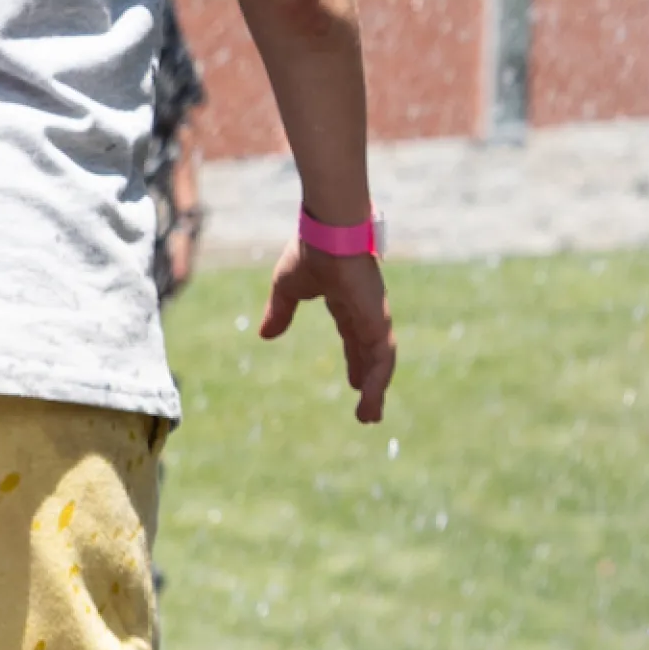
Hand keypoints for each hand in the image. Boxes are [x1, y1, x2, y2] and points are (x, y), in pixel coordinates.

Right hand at [259, 242, 396, 423]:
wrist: (328, 233)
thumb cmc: (310, 251)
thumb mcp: (288, 288)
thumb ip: (280, 312)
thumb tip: (265, 335)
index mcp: (346, 301)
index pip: (354, 337)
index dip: (356, 361)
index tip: (356, 383)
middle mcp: (365, 311)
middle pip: (371, 353)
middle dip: (369, 380)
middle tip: (367, 408)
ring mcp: (375, 316)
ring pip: (381, 361)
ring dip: (376, 389)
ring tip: (369, 416)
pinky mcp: (379, 321)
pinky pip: (383, 358)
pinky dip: (379, 380)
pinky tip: (371, 399)